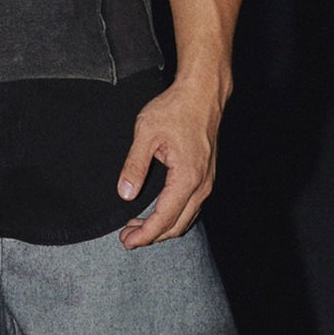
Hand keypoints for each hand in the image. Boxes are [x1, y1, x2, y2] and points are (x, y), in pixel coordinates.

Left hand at [115, 80, 222, 248]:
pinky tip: (158, 212)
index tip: (126, 242)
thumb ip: (134, 165)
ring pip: (187, 218)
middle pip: (177, 225)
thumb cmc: (175, 108)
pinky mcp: (207, 175)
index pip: (164, 218)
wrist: (202, 93)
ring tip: (137, 227)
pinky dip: (174, 216)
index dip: (144, 235)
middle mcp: (202, 184)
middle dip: (151, 236)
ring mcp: (207, 181)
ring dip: (163, 227)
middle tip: (127, 238)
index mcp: (187, 177)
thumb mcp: (146, 133)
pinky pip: (192, 206)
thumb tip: (125, 194)